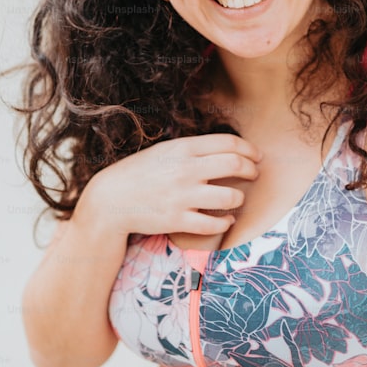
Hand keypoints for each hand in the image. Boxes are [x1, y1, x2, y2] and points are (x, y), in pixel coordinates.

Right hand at [77, 134, 261, 236]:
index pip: (228, 143)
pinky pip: (214, 224)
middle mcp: (185, 170)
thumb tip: (227, 149)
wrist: (110, 200)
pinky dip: (226, 222)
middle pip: (235, 165)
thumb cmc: (140, 173)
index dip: (249, 149)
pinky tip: (226, 219)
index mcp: (183, 148)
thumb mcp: (164, 151)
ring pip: (230, 197)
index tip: (256, 156)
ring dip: (240, 198)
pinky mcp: (178, 220)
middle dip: (252, 170)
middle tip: (254, 174)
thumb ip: (193, 149)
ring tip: (237, 199)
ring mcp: (182, 196)